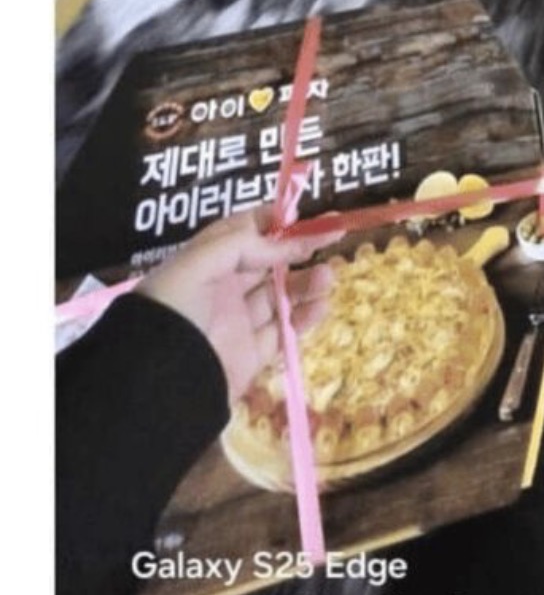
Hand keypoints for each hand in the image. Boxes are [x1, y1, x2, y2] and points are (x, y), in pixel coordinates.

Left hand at [140, 206, 343, 404]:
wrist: (159, 379)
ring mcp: (239, 321)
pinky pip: (285, 331)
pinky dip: (306, 317)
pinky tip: (321, 305)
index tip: (306, 214)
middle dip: (300, 248)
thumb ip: (244, 246)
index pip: (243, 232)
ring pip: (282, 294)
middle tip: (333, 236)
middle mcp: (223, 288)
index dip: (275, 221)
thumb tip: (290, 244)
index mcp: (205, 261)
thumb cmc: (175, 309)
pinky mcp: (253, 353)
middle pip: (270, 261)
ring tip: (328, 275)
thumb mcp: (198, 263)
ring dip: (308, 282)